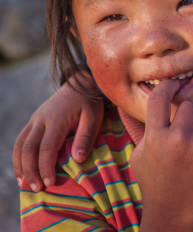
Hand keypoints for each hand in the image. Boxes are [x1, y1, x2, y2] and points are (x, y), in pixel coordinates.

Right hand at [13, 73, 103, 190]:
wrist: (80, 83)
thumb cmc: (90, 102)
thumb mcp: (93, 117)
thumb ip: (85, 137)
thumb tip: (77, 159)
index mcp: (56, 120)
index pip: (46, 148)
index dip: (46, 167)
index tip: (50, 183)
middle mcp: (41, 120)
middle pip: (29, 149)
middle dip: (30, 171)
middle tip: (36, 189)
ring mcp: (35, 120)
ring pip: (20, 145)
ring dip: (20, 166)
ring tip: (25, 184)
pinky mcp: (34, 121)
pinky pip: (21, 140)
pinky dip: (18, 157)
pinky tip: (22, 170)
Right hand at [132, 80, 192, 231]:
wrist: (173, 216)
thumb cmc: (155, 184)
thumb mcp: (139, 157)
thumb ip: (143, 131)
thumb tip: (133, 105)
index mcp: (155, 136)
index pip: (160, 97)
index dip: (168, 86)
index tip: (174, 85)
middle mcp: (177, 138)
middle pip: (192, 106)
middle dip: (192, 118)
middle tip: (189, 136)